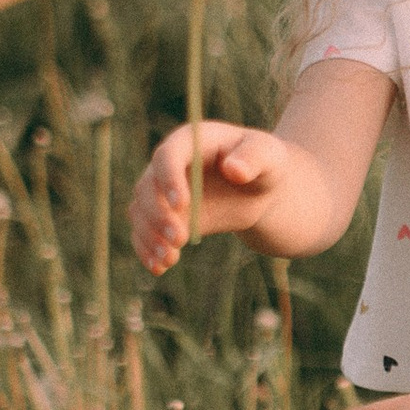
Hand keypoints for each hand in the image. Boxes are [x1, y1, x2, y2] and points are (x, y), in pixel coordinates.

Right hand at [131, 120, 293, 273]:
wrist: (256, 188)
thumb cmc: (264, 164)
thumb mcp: (269, 156)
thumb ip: (254, 158)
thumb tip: (234, 170)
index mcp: (190, 141)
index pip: (168, 155)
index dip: (170, 178)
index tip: (183, 205)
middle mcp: (168, 164)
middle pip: (148, 187)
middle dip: (159, 215)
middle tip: (181, 240)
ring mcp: (161, 190)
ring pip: (140, 211)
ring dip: (149, 236)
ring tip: (170, 259)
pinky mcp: (162, 215)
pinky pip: (143, 231)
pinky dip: (146, 249)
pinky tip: (159, 267)